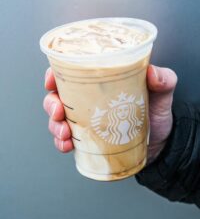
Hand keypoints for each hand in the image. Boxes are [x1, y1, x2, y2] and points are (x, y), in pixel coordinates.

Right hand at [43, 65, 176, 162]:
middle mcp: (88, 100)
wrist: (160, 144)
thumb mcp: (162, 94)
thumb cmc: (156, 114)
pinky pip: (66, 140)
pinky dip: (61, 143)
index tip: (51, 81)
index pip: (71, 73)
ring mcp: (85, 120)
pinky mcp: (87, 138)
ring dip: (54, 126)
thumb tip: (152, 73)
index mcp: (100, 83)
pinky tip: (67, 146)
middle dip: (51, 104)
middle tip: (59, 111)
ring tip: (64, 133)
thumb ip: (163, 80)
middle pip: (57, 96)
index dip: (55, 75)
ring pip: (57, 119)